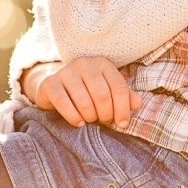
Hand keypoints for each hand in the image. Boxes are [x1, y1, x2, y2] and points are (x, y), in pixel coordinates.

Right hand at [23, 56, 143, 127]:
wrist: (54, 89)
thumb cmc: (86, 92)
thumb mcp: (107, 92)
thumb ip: (124, 97)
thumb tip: (137, 103)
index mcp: (103, 64)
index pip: (119, 88)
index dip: (123, 109)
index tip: (122, 123)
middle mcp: (84, 64)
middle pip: (103, 96)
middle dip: (105, 115)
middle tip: (102, 121)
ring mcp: (66, 72)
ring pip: (84, 102)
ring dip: (90, 117)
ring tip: (90, 120)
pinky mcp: (50, 83)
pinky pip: (64, 103)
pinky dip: (74, 117)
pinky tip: (79, 122)